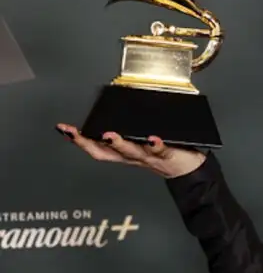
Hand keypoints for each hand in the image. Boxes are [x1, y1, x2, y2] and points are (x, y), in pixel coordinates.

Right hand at [56, 124, 206, 178]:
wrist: (189, 167)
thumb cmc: (163, 150)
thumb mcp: (140, 140)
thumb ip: (128, 127)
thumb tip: (113, 105)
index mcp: (124, 151)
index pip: (97, 147)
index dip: (79, 140)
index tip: (64, 129)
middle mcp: (133, 155)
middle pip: (108, 152)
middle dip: (90, 143)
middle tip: (77, 134)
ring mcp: (149, 155)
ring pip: (131, 151)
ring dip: (119, 143)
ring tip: (110, 135)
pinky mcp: (168, 154)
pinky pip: (160, 150)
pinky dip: (155, 144)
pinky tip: (153, 137)